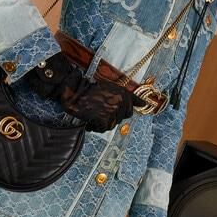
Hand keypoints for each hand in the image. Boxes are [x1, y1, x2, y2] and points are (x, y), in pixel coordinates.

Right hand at [26, 53, 141, 131]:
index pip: (133, 104)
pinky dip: (96, 127)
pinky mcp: (105, 119)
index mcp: (123, 92)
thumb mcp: (110, 87)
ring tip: (93, 115)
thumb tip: (143, 103)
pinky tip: (90, 122)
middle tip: (101, 111)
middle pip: (124, 116)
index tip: (133, 107)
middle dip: (114, 115)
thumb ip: (126, 96)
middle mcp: (121, 101)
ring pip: (113, 123)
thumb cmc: (89, 89)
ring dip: (104, 122)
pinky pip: (104, 128)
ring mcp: (114, 111)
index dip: (128, 107)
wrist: (74, 92)